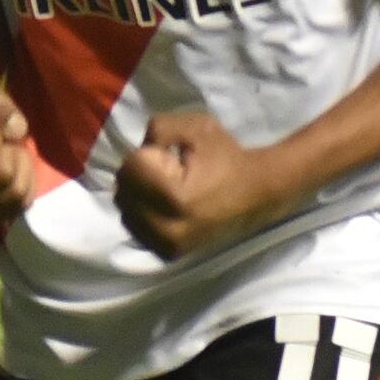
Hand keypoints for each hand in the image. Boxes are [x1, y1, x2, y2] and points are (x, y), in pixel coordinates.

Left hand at [113, 109, 286, 254]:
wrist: (256, 195)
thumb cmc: (227, 157)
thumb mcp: (196, 126)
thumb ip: (159, 129)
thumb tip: (140, 150)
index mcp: (176, 197)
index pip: (130, 167)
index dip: (149, 154)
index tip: (172, 156)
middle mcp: (168, 229)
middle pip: (123, 191)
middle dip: (139, 176)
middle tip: (167, 172)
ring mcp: (167, 245)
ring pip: (126, 212)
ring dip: (138, 196)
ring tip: (164, 190)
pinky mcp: (169, 254)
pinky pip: (137, 230)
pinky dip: (143, 215)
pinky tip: (163, 206)